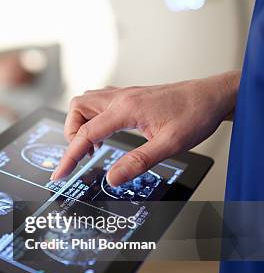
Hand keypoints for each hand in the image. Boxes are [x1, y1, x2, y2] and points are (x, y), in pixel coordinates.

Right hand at [52, 72, 239, 185]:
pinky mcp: (131, 95)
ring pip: (86, 102)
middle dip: (72, 133)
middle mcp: (121, 97)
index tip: (60, 174)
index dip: (69, 156)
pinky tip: (108, 133)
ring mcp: (125, 94)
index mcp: (126, 108)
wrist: (211, 95)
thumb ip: (138, 162)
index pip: (86, 133)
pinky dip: (94, 117)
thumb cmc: (195, 115)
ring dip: (81, 123)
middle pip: (77, 109)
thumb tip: (113, 178)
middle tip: (83, 155)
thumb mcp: (169, 145)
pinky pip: (100, 102)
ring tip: (94, 146)